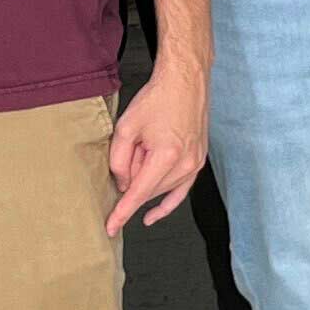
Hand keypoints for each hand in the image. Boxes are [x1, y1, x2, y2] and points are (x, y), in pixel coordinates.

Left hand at [105, 68, 208, 234]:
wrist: (185, 81)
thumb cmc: (157, 99)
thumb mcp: (126, 127)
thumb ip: (119, 161)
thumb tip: (122, 184)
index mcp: (167, 156)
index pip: (138, 193)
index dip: (122, 212)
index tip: (110, 228)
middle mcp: (185, 164)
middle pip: (149, 190)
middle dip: (133, 177)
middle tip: (132, 148)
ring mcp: (195, 164)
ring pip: (162, 189)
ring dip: (146, 177)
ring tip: (145, 149)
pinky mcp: (199, 161)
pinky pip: (181, 190)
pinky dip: (166, 203)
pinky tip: (152, 214)